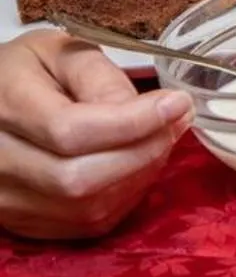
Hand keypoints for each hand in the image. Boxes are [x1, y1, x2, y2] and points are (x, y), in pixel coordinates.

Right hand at [0, 33, 190, 239]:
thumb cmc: (25, 73)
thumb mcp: (58, 53)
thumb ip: (100, 78)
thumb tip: (152, 110)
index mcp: (3, 105)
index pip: (70, 131)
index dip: (133, 123)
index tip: (178, 104)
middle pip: (78, 179)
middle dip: (144, 152)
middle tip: (177, 122)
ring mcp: (5, 198)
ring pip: (86, 208)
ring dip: (139, 176)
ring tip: (159, 140)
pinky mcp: (23, 221)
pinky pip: (86, 223)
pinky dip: (123, 196)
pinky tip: (135, 165)